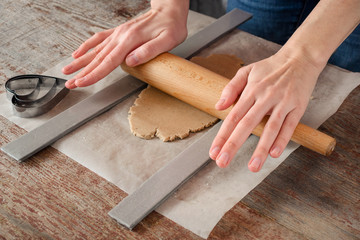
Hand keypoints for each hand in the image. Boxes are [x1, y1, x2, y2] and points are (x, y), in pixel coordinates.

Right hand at [62, 3, 188, 88]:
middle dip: (82, 72)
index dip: (94, 74)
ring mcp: (118, 33)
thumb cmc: (171, 26)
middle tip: (69, 83)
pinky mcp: (119, 32)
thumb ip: (149, 51)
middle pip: (97, 58)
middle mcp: (121, 36)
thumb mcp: (167, 41)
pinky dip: (87, 46)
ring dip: (80, 61)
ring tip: (67, 70)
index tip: (82, 83)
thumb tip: (131, 61)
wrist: (169, 10)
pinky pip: (99, 38)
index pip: (108, 62)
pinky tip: (79, 52)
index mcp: (131, 40)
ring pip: (95, 49)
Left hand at [209, 50, 323, 171]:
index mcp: (251, 90)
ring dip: (260, 148)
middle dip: (233, 145)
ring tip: (252, 167)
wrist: (300, 58)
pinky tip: (274, 153)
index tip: (213, 152)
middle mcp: (265, 97)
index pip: (233, 117)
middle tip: (222, 162)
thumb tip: (218, 106)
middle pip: (247, 124)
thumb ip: (231, 88)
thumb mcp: (247, 71)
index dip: (222, 136)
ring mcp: (282, 102)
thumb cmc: (270, 67)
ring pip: (270, 128)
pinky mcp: (298, 106)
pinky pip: (289, 126)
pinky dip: (282, 139)